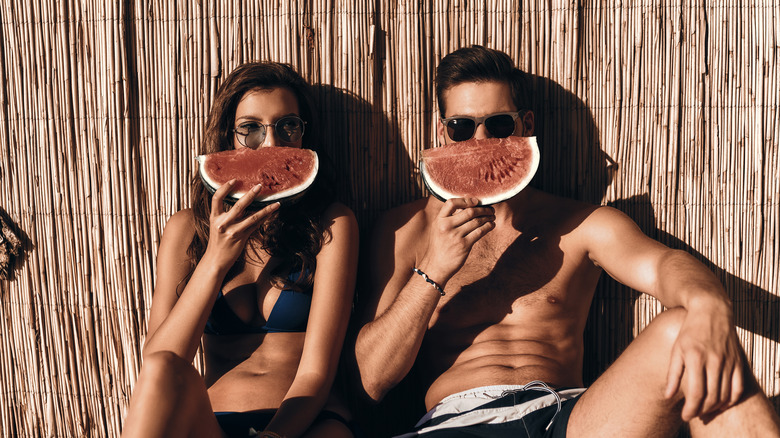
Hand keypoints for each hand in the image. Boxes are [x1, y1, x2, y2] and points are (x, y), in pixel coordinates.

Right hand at [203, 180, 279, 268]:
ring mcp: (233, 231)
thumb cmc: (218, 241)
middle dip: (250, 195)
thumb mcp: (217, 226)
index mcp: (214, 217)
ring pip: (252, 217)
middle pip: (238, 206)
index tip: (234, 180)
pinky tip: (272, 213)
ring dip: (266, 209)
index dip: (224, 188)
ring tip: (276, 203)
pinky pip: (255, 226)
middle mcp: (223, 223)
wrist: (215, 260)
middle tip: (260, 186)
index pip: (216, 198)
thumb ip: (226, 215)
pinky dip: (264, 219)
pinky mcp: (241, 238)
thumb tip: (241, 202)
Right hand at [418, 198, 494, 283]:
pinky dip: (488, 226)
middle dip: (483, 209)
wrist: (436, 265)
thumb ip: (449, 217)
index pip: (452, 203)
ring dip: (487, 217)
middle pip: (469, 212)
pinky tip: (491, 225)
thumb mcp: (438, 229)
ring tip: (492, 216)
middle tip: (490, 209)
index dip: (466, 200)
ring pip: (477, 221)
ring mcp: (456, 236)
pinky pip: (480, 232)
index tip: (476, 201)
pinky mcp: (464, 245)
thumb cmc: (439, 246)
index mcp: (439, 220)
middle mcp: (447, 226)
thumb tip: (467, 205)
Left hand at [664, 306, 743, 420]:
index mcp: (695, 357)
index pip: (696, 392)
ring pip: (725, 394)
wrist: (711, 311)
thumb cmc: (689, 331)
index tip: (685, 416)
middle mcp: (714, 360)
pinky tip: (722, 404)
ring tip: (705, 410)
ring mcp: (728, 361)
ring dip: (715, 407)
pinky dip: (731, 399)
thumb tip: (668, 396)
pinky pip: (738, 387)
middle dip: (702, 411)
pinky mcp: (738, 361)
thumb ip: (673, 374)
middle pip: (711, 397)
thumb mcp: (676, 349)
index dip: (691, 409)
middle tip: (694, 415)